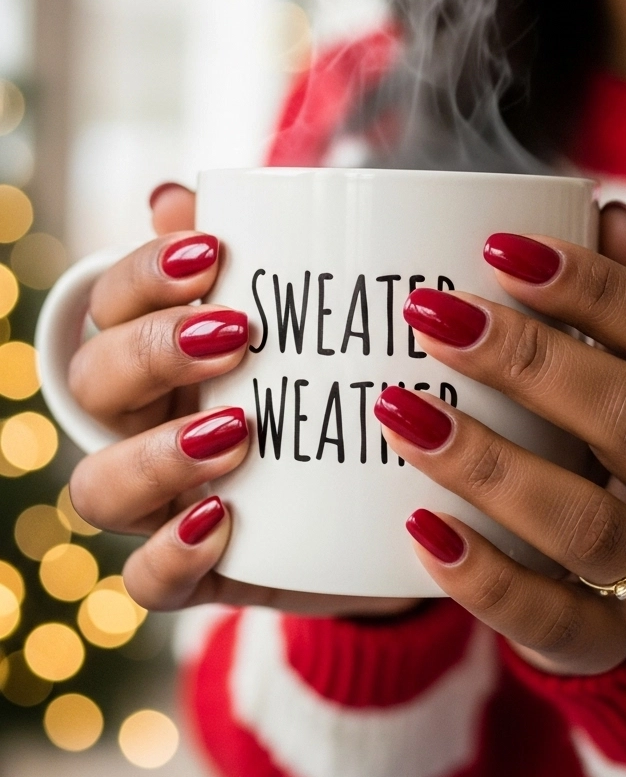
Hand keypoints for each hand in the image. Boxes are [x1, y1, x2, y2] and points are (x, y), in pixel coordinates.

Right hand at [68, 183, 413, 618]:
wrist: (381, 506)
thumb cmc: (328, 392)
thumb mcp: (312, 325)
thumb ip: (259, 261)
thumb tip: (176, 196)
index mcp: (155, 353)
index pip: (111, 302)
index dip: (143, 274)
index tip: (212, 250)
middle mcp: (138, 426)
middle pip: (93, 384)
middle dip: (154, 352)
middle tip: (237, 335)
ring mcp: (156, 504)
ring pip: (97, 487)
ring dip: (156, 455)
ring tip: (235, 432)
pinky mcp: (191, 573)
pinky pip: (146, 580)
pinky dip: (171, 553)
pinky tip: (220, 521)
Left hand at [376, 204, 625, 674]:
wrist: (623, 597)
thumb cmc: (609, 458)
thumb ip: (621, 307)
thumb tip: (608, 216)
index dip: (597, 289)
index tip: (498, 248)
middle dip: (530, 361)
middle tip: (432, 318)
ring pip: (586, 521)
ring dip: (488, 462)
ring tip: (400, 412)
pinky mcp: (603, 642)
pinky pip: (543, 613)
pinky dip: (477, 572)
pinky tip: (416, 525)